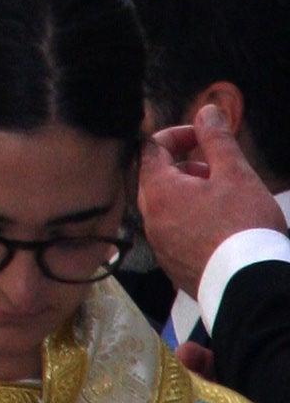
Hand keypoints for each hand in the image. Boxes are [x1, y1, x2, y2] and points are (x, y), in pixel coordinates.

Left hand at [137, 111, 282, 299]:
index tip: (202, 136)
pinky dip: (192, 224)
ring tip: (225, 201)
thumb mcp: (235, 174)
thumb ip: (217, 139)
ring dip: (191, 196)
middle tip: (217, 170)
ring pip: (167, 209)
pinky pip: (176, 236)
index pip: (150, 148)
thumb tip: (206, 111)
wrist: (253, 291)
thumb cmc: (244, 230)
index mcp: (158, 192)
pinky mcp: (176, 270)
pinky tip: (222, 230)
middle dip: (186, 167)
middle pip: (156, 179)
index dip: (176, 135)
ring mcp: (162, 248)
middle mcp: (151, 221)